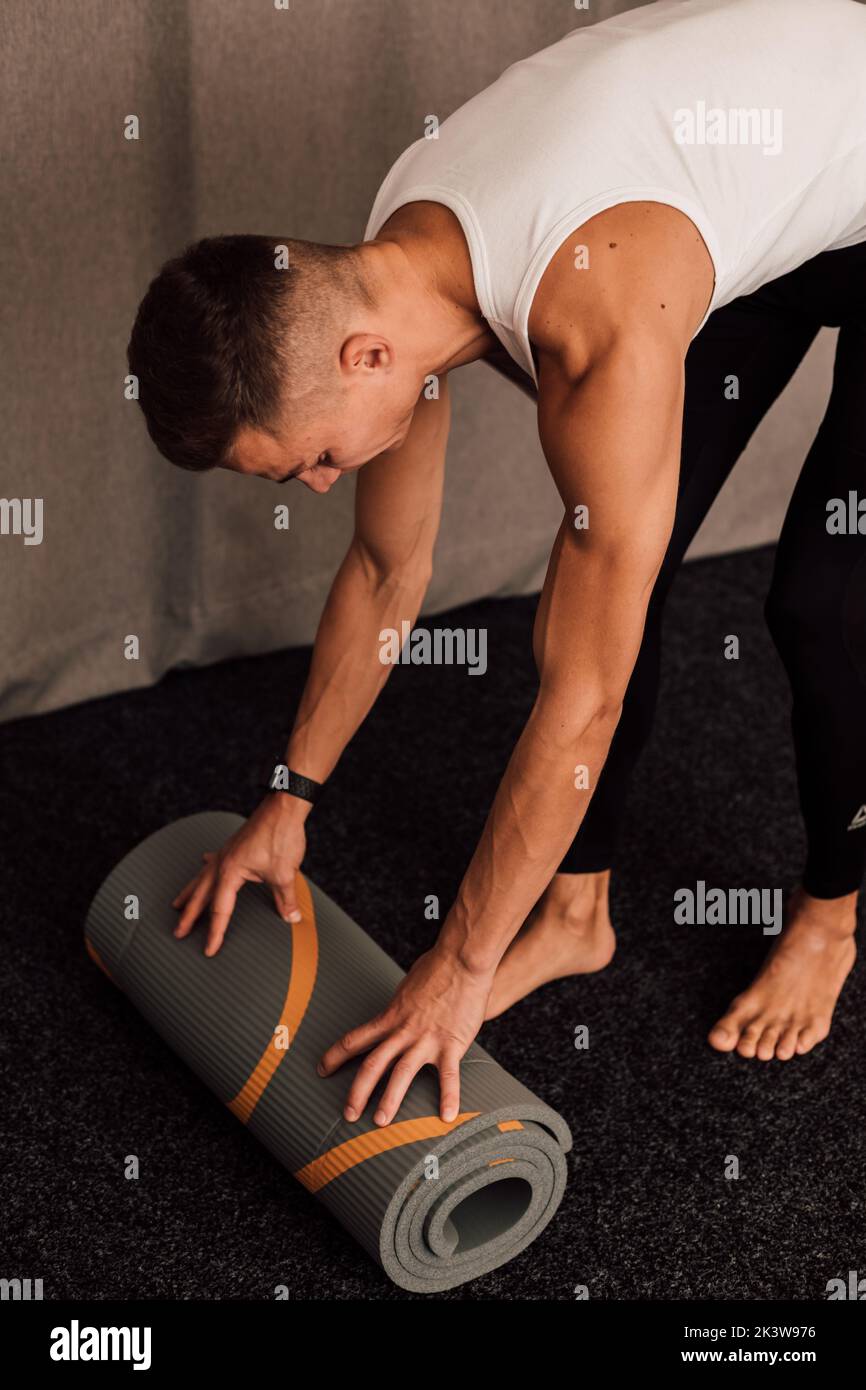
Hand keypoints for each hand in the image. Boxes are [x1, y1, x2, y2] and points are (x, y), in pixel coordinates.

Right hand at [172, 794, 307, 955]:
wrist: (284, 807)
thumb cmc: (281, 836)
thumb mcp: (284, 874)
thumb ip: (285, 900)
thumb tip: (291, 919)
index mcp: (230, 872)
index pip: (220, 910)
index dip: (215, 932)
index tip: (209, 949)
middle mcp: (222, 863)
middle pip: (201, 895)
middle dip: (189, 916)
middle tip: (177, 932)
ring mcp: (226, 853)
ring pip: (202, 877)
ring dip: (190, 892)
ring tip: (177, 904)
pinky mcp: (234, 846)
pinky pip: (214, 861)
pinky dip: (207, 867)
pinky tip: (203, 863)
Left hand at [318, 946, 492, 1125]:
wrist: (462, 960)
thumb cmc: (437, 967)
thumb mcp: (407, 987)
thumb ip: (400, 1006)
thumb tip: (398, 1011)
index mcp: (391, 1016)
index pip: (356, 1039)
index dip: (336, 1056)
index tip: (322, 1069)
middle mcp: (403, 1030)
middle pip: (373, 1064)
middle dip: (358, 1091)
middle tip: (348, 1113)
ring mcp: (426, 1039)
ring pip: (401, 1074)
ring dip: (389, 1100)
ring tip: (380, 1122)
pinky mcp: (451, 1044)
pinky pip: (448, 1076)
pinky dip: (448, 1098)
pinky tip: (447, 1117)